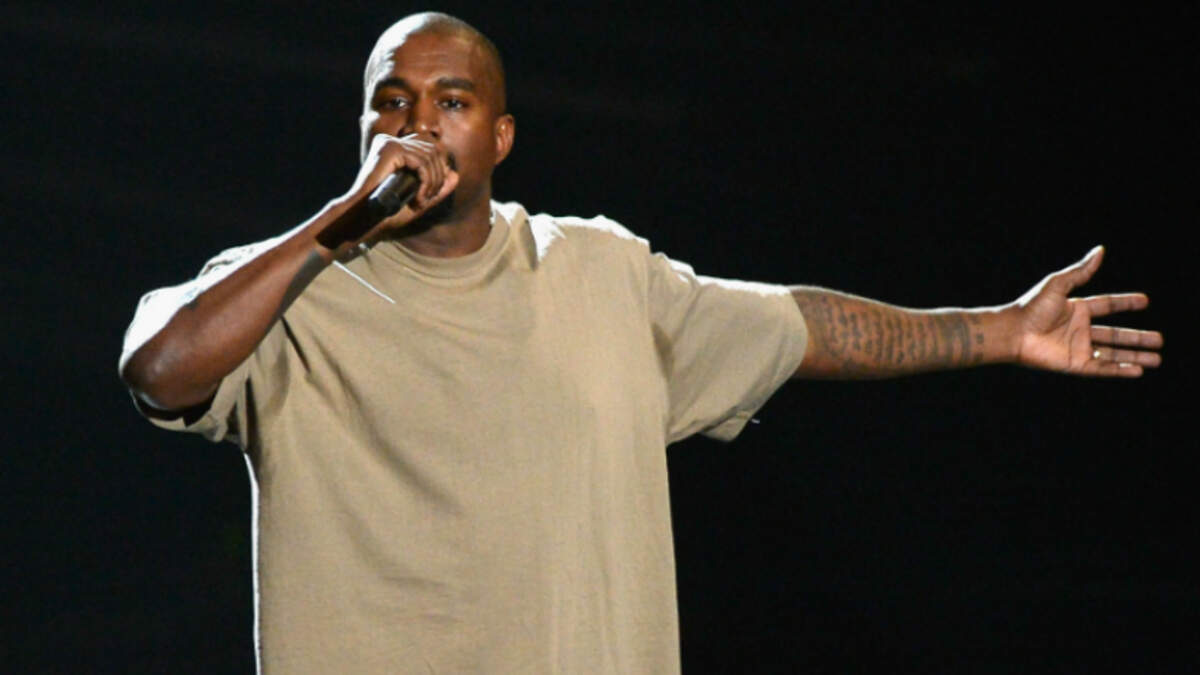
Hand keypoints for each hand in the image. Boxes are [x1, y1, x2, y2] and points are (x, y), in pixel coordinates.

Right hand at [316, 133, 459, 252]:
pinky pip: (421, 162)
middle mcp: (391, 141)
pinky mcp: (389, 149)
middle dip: (438, 177)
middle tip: (428, 199)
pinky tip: (419, 197)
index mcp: (395, 149)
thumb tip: (456, 174)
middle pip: (433, 150)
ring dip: (433, 182)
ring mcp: (389, 143)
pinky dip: (426, 181)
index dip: (439, 169)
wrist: (363, 219)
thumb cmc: (386, 213)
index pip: (430, 147)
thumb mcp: (418, 200)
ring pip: (430, 156)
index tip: (431, 192)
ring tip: (422, 200)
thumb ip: (436, 188)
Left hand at [1012, 246, 1161, 376]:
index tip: (1145, 301)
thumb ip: (1081, 271)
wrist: (1013, 332)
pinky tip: (1138, 371)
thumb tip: (1100, 250)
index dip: (1125, 303)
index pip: (1107, 305)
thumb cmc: (1031, 307)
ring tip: (1156, 359)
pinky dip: (1120, 370)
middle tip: (1159, 340)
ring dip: (1134, 356)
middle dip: (1137, 338)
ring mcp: (1078, 347)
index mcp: (1076, 309)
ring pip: (1113, 353)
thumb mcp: (1058, 285)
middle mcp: (1079, 329)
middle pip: (1115, 334)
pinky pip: (1102, 369)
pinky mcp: (1074, 364)